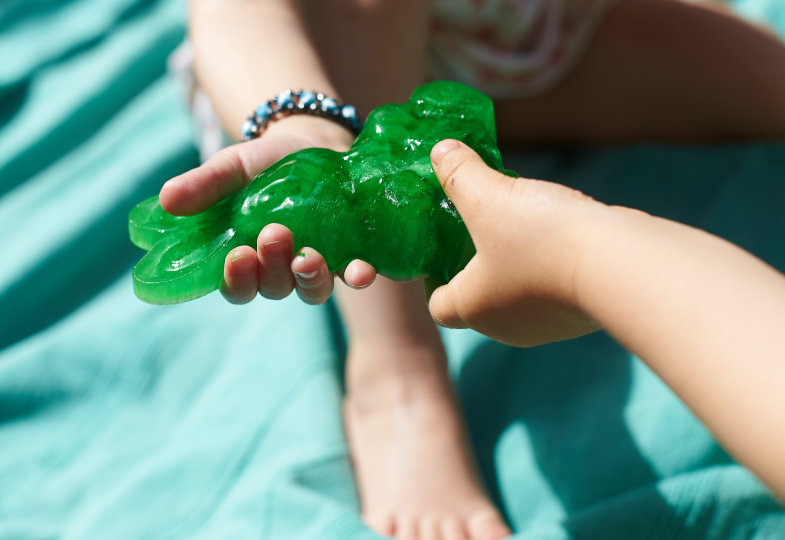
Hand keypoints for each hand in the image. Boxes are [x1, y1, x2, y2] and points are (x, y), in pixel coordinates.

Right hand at [159, 116, 375, 304]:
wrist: (313, 141)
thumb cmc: (264, 164)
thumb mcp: (231, 168)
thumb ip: (204, 185)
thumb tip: (165, 199)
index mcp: (247, 257)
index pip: (237, 287)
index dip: (236, 280)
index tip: (236, 255)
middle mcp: (282, 269)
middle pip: (274, 287)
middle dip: (273, 267)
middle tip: (274, 234)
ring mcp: (319, 263)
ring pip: (312, 289)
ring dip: (310, 277)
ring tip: (308, 257)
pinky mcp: (351, 252)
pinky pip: (354, 275)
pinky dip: (358, 276)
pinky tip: (362, 270)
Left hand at [426, 139, 603, 346]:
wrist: (618, 265)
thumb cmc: (539, 239)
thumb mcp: (487, 196)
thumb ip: (459, 172)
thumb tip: (440, 151)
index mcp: (472, 308)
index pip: (438, 305)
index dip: (433, 278)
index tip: (441, 248)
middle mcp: (505, 326)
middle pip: (478, 297)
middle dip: (475, 262)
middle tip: (478, 223)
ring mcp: (546, 325)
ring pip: (517, 291)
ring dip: (514, 261)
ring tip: (519, 220)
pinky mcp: (578, 315)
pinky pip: (551, 288)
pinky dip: (547, 265)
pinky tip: (557, 233)